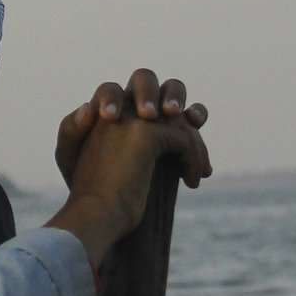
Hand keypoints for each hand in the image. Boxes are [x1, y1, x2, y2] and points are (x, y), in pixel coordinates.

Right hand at [48, 69, 211, 262]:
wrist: (93, 217)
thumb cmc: (100, 200)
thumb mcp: (119, 164)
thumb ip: (139, 138)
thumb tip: (188, 122)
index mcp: (99, 115)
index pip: (130, 91)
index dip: (163, 99)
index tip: (189, 122)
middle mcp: (111, 109)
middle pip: (145, 78)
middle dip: (174, 94)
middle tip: (195, 121)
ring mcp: (128, 117)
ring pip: (174, 113)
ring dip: (195, 142)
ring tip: (201, 170)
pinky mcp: (145, 133)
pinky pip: (184, 137)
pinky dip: (194, 159)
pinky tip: (192, 182)